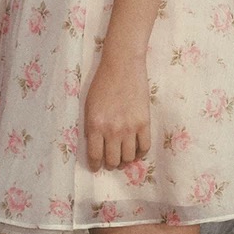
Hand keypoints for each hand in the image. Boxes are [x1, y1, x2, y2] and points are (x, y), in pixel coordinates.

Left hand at [84, 53, 150, 170]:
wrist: (122, 66)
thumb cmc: (102, 83)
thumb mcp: (89, 106)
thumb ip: (91, 127)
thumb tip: (95, 145)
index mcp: (95, 125)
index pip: (95, 156)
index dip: (96, 165)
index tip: (97, 167)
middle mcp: (112, 130)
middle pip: (113, 160)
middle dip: (111, 163)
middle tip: (111, 161)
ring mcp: (130, 128)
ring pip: (129, 157)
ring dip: (125, 160)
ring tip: (123, 156)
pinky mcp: (144, 123)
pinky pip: (144, 147)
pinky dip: (140, 153)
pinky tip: (136, 150)